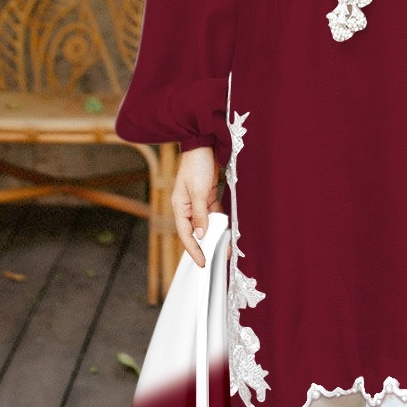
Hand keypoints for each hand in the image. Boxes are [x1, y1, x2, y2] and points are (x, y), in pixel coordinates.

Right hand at [171, 146, 222, 266]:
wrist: (203, 143)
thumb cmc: (196, 165)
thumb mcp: (198, 191)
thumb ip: (200, 214)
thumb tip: (201, 234)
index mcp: (179, 207)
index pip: (186, 234)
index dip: (194, 250)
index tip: (203, 263)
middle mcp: (187, 207)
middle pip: (196, 231)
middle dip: (207, 245)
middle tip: (218, 258)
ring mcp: (197, 202)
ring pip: (206, 223)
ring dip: (215, 234)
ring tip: (225, 247)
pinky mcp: (207, 196)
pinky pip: (213, 213)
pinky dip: (220, 222)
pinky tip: (227, 230)